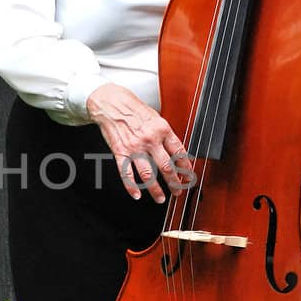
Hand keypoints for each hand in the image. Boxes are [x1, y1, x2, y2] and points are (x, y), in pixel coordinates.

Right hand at [85, 83, 193, 202]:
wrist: (112, 103)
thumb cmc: (133, 108)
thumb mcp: (156, 117)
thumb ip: (164, 135)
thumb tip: (174, 151)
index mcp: (162, 130)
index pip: (179, 153)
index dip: (186, 167)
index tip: (188, 176)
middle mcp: (150, 140)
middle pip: (166, 167)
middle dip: (174, 183)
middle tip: (178, 191)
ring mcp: (135, 147)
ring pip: (148, 174)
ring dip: (155, 189)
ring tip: (160, 198)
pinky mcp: (120, 152)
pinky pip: (126, 173)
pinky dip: (131, 187)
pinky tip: (136, 194)